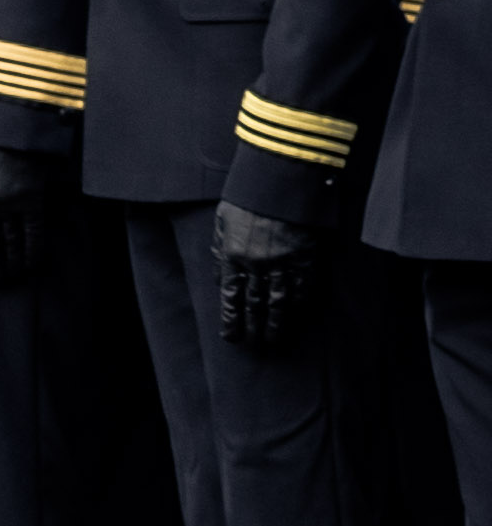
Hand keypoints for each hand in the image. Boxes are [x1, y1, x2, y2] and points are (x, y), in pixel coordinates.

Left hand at [211, 199, 315, 350]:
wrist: (281, 181)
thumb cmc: (246, 200)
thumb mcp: (222, 223)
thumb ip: (220, 253)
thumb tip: (220, 280)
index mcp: (233, 255)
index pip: (230, 296)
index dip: (231, 319)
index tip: (231, 336)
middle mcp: (256, 263)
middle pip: (254, 303)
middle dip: (254, 327)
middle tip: (255, 344)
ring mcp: (283, 261)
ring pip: (279, 301)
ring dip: (277, 322)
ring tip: (275, 339)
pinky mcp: (305, 256)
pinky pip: (303, 286)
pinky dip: (299, 302)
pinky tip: (297, 313)